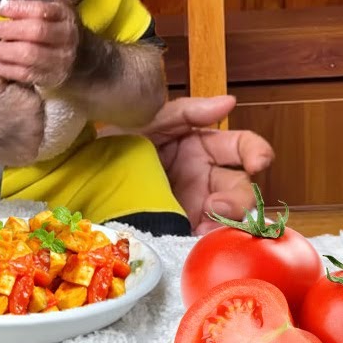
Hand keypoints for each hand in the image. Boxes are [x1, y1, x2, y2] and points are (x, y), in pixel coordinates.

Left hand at [0, 0, 79, 88]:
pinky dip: (5, 69)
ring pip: (29, 55)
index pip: (39, 9)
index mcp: (64, 15)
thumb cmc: (56, 29)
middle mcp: (65, 36)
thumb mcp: (48, 11)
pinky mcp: (50, 77)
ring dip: (2, 51)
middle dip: (7, 30)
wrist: (81, 57)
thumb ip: (25, 5)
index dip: (15, 8)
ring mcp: (59, 59)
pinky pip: (24, 74)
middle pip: (35, 32)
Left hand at [103, 95, 274, 234]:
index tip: (257, 162)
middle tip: (219, 206)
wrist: (85, 179)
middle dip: (239, 198)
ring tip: (205, 226)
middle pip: (243, 188)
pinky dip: (207, 240)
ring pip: (233, 218)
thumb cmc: (117, 145)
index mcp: (203, 148)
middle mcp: (207, 179)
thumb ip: (187, 112)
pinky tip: (195, 238)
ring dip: (227, 223)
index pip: (243, 148)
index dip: (257, 153)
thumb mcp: (147, 122)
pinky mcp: (183, 230)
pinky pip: (207, 238)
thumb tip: (229, 102)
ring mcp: (197, 207)